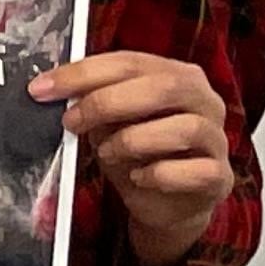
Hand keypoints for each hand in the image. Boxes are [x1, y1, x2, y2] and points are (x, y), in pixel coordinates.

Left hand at [34, 49, 232, 265]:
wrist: (166, 203)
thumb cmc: (139, 155)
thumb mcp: (109, 124)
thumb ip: (93, 103)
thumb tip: (54, 92)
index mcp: (176, 77)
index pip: (131, 62)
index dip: (84, 73)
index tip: (44, 88)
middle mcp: (204, 101)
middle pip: (164, 87)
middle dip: (107, 103)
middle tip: (72, 121)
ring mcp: (217, 139)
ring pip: (183, 128)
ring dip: (132, 141)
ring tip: (107, 154)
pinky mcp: (219, 177)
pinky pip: (195, 171)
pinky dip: (159, 175)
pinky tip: (139, 177)